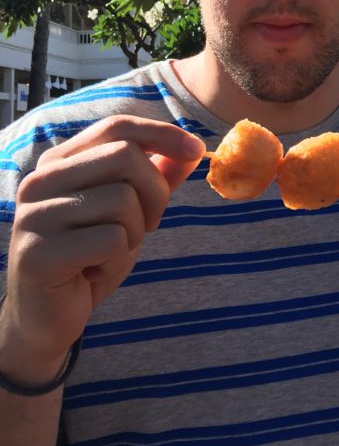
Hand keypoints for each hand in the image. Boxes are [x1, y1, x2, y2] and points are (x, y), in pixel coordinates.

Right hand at [1, 116, 204, 373]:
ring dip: (135, 233)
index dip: (161, 134)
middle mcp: (40, 181)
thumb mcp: (128, 213)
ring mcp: (35, 216)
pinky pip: (111, 240)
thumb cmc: (90, 258)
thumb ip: (154, 178)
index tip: (196, 149)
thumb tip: (191, 150)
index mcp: (58, 162)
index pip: (116, 127)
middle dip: (155, 192)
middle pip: (125, 156)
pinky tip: (93, 273)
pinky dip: (117, 260)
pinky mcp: (38, 254)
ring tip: (109, 253)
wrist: (46, 318)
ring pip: (122, 199)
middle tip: (149, 224)